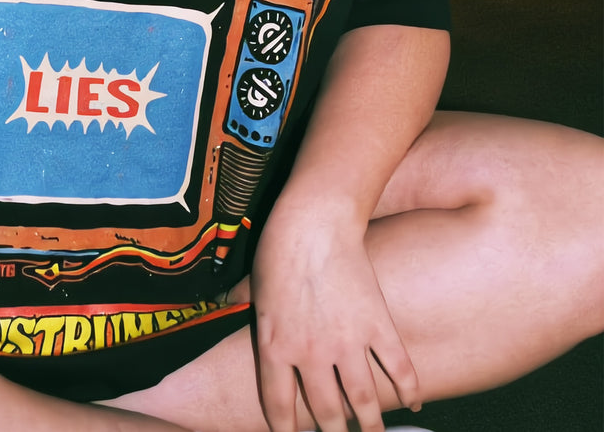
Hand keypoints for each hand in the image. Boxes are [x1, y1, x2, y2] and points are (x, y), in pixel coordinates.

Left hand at [237, 208, 419, 431]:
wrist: (315, 222)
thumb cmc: (277, 247)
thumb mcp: (249, 281)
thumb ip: (238, 302)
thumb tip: (218, 303)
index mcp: (275, 347)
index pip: (279, 407)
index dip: (286, 430)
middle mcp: (312, 354)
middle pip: (326, 413)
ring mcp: (348, 342)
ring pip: (364, 401)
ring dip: (371, 426)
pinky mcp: (378, 325)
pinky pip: (399, 367)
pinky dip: (410, 390)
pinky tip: (414, 405)